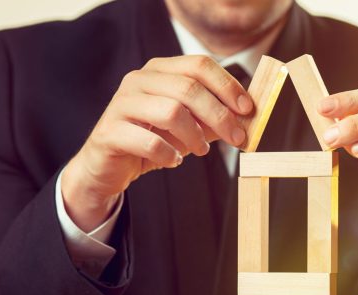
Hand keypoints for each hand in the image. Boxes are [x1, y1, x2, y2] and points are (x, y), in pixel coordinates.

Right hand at [61, 55, 252, 231]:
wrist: (108, 166)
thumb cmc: (153, 140)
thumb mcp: (190, 126)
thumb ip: (216, 118)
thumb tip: (249, 118)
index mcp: (159, 71)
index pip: (199, 65)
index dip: (228, 85)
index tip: (248, 109)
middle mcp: (138, 81)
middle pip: (188, 88)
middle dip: (219, 115)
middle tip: (237, 138)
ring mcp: (121, 104)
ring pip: (171, 112)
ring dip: (194, 135)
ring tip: (201, 150)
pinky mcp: (110, 132)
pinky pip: (149, 142)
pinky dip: (169, 154)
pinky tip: (173, 161)